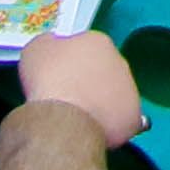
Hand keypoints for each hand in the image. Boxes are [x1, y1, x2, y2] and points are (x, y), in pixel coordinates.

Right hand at [11, 29, 145, 136]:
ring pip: (114, 95)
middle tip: (68, 95)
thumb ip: (49, 44)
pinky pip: (121, 120)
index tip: (59, 73)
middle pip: (104, 70)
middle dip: (88, 81)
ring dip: (101, 103)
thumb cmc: (49, 79)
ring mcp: (130, 91)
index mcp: (99, 41)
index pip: (88, 46)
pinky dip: (110, 124)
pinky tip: (94, 128)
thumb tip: (53, 46)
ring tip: (79, 116)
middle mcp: (120, 62)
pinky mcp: (132, 118)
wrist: (64, 117)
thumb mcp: (37, 49)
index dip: (71, 61)